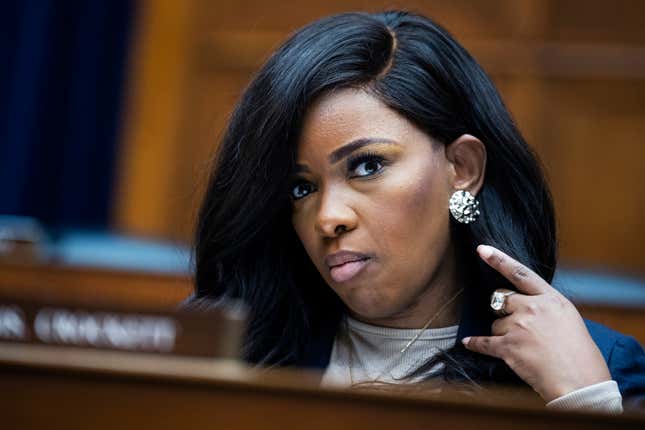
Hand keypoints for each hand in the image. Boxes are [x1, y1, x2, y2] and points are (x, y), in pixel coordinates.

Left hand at [462, 245, 611, 401]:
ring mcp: (519, 327)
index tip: (482, 249)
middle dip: (506, 311)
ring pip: (496, 323)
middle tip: (521, 327)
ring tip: (524, 347)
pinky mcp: (508, 347)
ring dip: (503, 333)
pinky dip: (475, 344)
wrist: (580, 382)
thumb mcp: (568, 319)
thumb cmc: (580, 355)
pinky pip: (483, 342)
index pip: (520, 273)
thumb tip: (526, 304)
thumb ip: (545, 306)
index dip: (499, 260)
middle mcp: (532, 308)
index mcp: (550, 299)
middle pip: (501, 299)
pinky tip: (469, 343)